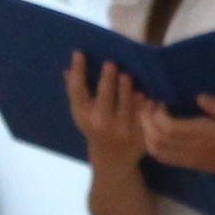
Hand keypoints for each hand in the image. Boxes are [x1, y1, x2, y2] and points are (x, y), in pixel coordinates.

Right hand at [65, 51, 149, 169]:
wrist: (113, 161)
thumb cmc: (96, 130)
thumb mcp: (83, 115)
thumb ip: (78, 94)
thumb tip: (68, 69)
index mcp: (83, 117)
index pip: (77, 91)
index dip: (78, 72)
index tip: (79, 53)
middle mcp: (101, 124)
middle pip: (103, 98)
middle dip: (107, 80)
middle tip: (111, 63)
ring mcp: (122, 131)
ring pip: (126, 106)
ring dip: (127, 90)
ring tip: (128, 75)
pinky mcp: (140, 135)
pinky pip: (145, 115)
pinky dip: (145, 103)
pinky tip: (146, 92)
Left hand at [144, 95, 214, 183]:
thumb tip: (199, 97)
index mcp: (203, 136)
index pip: (168, 128)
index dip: (156, 115)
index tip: (159, 101)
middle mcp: (192, 149)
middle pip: (156, 139)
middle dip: (146, 122)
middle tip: (147, 107)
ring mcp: (189, 159)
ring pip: (156, 151)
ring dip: (146, 134)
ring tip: (148, 118)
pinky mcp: (190, 165)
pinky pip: (163, 158)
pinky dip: (152, 146)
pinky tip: (155, 134)